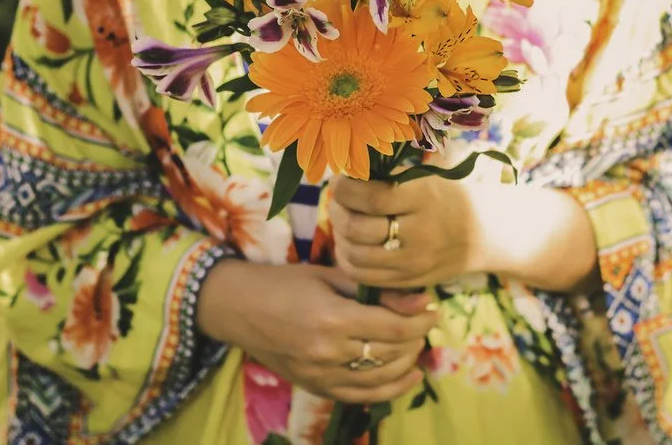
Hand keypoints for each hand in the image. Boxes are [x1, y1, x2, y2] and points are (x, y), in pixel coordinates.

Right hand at [198, 260, 436, 402]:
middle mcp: (328, 353)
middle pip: (391, 354)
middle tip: (423, 323)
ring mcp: (320, 375)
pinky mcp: (315, 387)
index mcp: (332, 319)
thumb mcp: (330, 276)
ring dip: (407, 363)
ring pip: (381, 379)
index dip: (421, 320)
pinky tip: (408, 376)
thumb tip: (420, 301)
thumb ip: (374, 291)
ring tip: (416, 345)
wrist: (239, 308)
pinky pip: (361, 395)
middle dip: (415, 339)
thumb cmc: (285, 283)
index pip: (393, 327)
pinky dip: (390, 389)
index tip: (432, 310)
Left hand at [328, 174, 477, 288]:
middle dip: (337, 211)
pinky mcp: (407, 281)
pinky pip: (362, 276)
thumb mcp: (427, 176)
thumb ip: (389, 173)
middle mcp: (420, 233)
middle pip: (358, 228)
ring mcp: (414, 262)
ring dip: (339, 235)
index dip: (346, 189)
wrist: (481, 233)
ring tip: (341, 220)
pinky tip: (348, 243)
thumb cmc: (447, 195)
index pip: (373, 198)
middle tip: (338, 201)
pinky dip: (347, 258)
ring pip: (355, 254)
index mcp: (426, 198)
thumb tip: (347, 168)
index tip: (341, 181)